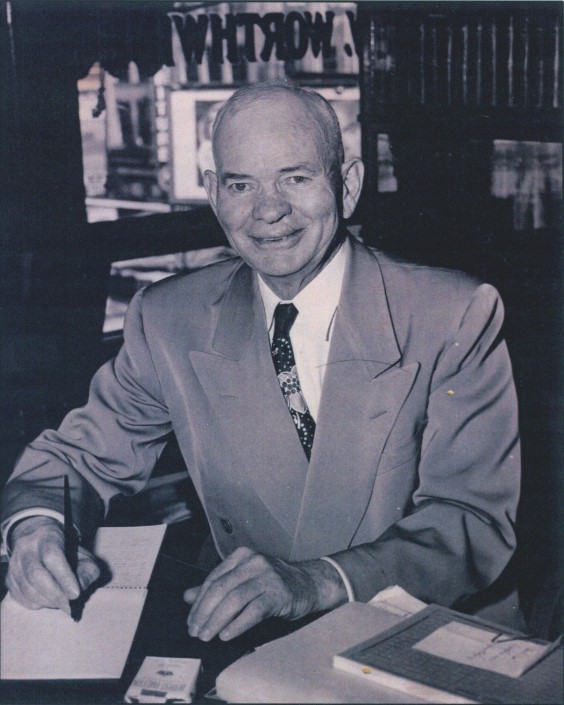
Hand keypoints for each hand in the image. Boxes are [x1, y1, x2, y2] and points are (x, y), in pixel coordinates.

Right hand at [5, 516, 99, 611]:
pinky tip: (47, 601)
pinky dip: (35, 603)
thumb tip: (78, 592)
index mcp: (47, 536)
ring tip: (61, 603)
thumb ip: (87, 572)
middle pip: (36, 574)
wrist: (40, 540)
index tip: (75, 594)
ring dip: (46, 601)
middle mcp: (27, 547)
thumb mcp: (84, 556)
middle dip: (54, 594)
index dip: (64, 577)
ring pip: (26, 588)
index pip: (53, 556)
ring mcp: (15, 563)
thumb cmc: (67, 551)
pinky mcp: (9, 578)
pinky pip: (19, 596)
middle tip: (68, 605)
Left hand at [184, 546, 346, 641]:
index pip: (213, 579)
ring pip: (234, 599)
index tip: (191, 620)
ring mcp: (267, 577)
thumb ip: (217, 586)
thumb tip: (187, 596)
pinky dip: (237, 624)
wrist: (308, 584)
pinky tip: (227, 634)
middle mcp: (253, 562)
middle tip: (196, 631)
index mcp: (242, 556)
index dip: (199, 602)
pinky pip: (253, 610)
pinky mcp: (278, 594)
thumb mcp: (244, 579)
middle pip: (221, 588)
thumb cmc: (273, 584)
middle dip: (204, 612)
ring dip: (216, 621)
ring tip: (207, 636)